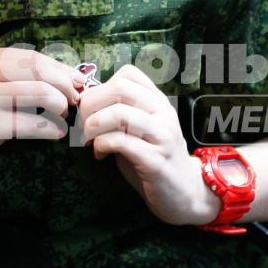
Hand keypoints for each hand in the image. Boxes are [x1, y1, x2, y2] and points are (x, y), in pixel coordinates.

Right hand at [0, 46, 82, 181]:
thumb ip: (13, 78)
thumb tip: (64, 77)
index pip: (32, 56)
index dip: (60, 68)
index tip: (79, 81)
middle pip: (38, 69)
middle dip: (64, 84)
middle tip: (75, 100)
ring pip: (39, 93)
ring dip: (59, 106)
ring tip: (62, 117)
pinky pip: (30, 124)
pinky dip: (48, 129)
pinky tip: (54, 134)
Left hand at [76, 65, 217, 225]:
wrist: (184, 193)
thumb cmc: (154, 159)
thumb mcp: (139, 129)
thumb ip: (120, 113)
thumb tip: (85, 102)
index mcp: (158, 102)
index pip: (128, 74)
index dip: (101, 87)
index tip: (91, 108)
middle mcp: (162, 113)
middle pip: (119, 88)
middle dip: (91, 104)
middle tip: (83, 124)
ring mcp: (161, 135)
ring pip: (119, 113)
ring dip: (93, 125)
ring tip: (88, 140)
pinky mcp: (155, 160)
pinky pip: (120, 142)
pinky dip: (101, 145)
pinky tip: (100, 154)